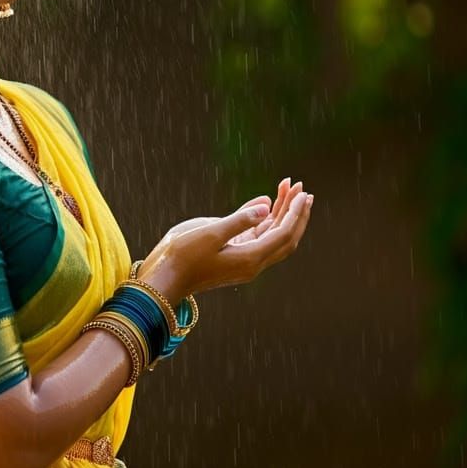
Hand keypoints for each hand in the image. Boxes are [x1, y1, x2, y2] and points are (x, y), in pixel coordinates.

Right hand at [139, 177, 313, 296]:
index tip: (303, 192)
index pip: (283, 233)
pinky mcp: (232, 257)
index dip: (295, 212)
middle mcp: (251, 263)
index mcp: (250, 258)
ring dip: (281, 214)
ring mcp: (243, 261)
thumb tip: (266, 205)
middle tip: (301, 187)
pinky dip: (263, 220)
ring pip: (271, 236)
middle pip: (284, 236)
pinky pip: (255, 237)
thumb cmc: (182, 257)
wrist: (163, 280)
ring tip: (287, 190)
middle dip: (294, 212)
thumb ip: (239, 219)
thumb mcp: (209, 233)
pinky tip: (266, 204)